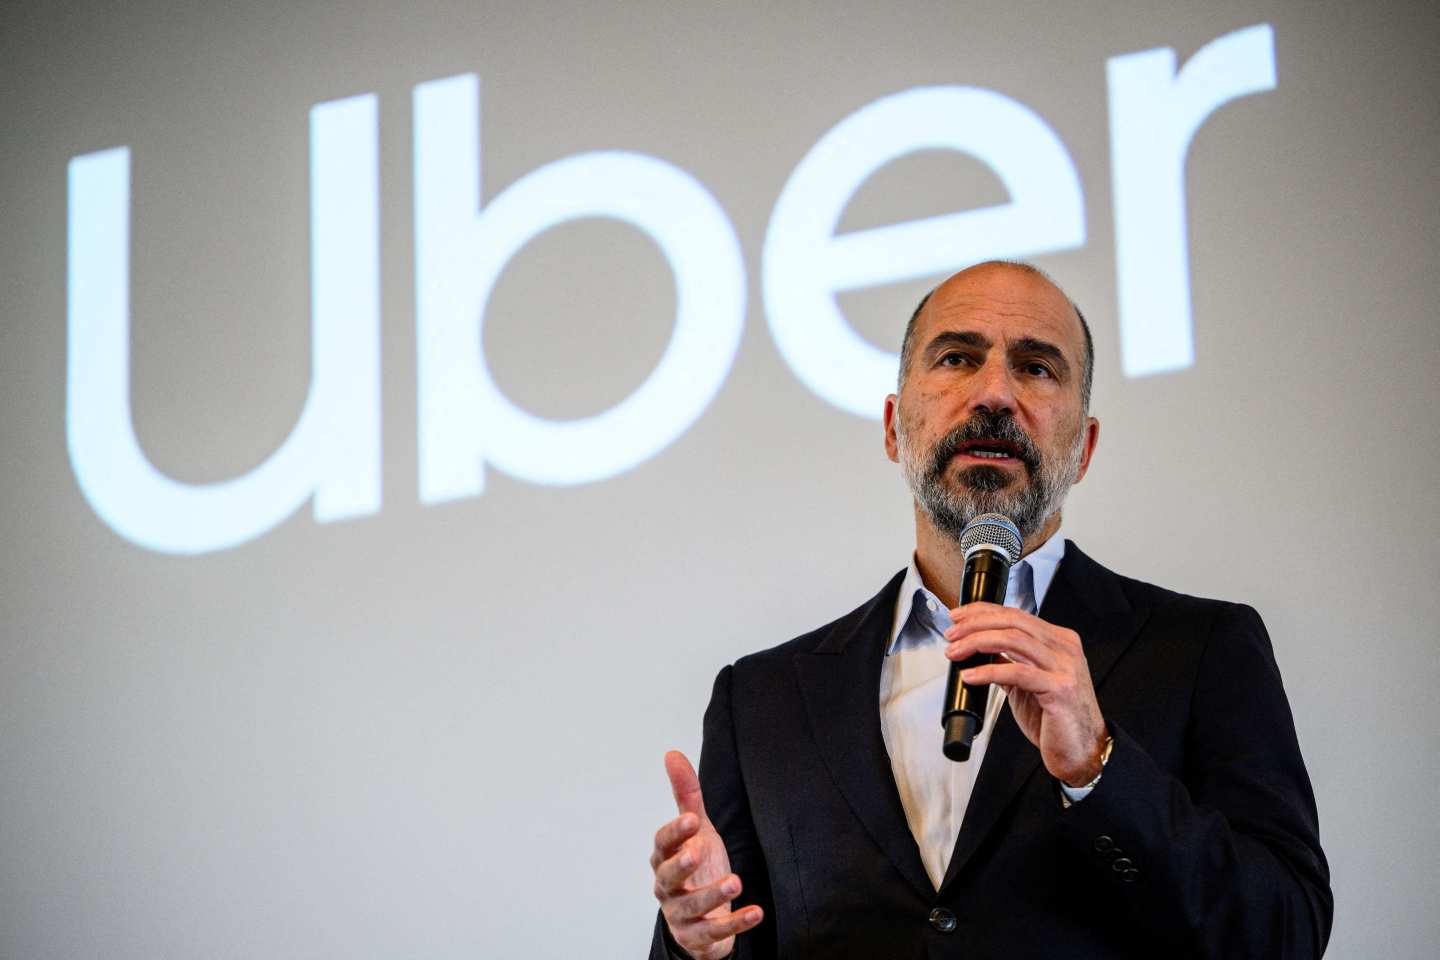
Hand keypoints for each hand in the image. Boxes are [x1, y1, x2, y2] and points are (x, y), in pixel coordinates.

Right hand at [651, 751, 762, 958]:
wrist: (702, 918)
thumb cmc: (697, 867)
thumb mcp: (696, 831)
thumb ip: (686, 796)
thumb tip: (672, 754)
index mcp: (665, 859)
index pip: (662, 844)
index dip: (674, 832)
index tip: (692, 819)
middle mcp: (668, 887)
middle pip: (668, 877)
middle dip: (682, 865)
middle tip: (699, 851)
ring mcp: (682, 914)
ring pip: (692, 907)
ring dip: (713, 894)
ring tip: (736, 881)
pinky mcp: (699, 936)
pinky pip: (715, 932)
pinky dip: (735, 923)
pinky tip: (756, 912)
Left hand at [944, 603, 1106, 785]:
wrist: (1082, 752)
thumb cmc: (1056, 720)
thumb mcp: (1027, 684)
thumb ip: (1008, 663)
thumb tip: (979, 650)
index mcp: (1058, 641)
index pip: (1016, 614)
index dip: (983, 611)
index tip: (958, 616)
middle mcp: (1064, 648)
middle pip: (1012, 622)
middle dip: (975, 624)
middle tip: (951, 634)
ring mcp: (1064, 667)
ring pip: (1013, 640)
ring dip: (976, 642)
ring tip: (955, 652)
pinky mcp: (1059, 688)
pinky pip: (1017, 672)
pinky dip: (988, 671)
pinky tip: (970, 675)